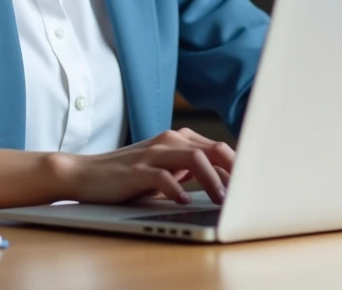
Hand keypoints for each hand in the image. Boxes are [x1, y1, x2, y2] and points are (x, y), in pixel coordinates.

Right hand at [53, 128, 234, 205]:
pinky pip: (163, 177)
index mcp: (178, 140)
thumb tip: (225, 183)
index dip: (239, 166)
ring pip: (194, 159)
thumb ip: (190, 170)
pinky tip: (185, 201)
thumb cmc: (129, 176)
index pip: (218, 148)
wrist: (87, 174)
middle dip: (234, 170)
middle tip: (248, 192)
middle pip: (212, 149)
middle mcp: (169, 141)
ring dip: (213, 180)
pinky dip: (177, 189)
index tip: (254, 184)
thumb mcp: (164, 171)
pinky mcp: (137, 169)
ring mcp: (153, 153)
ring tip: (222, 200)